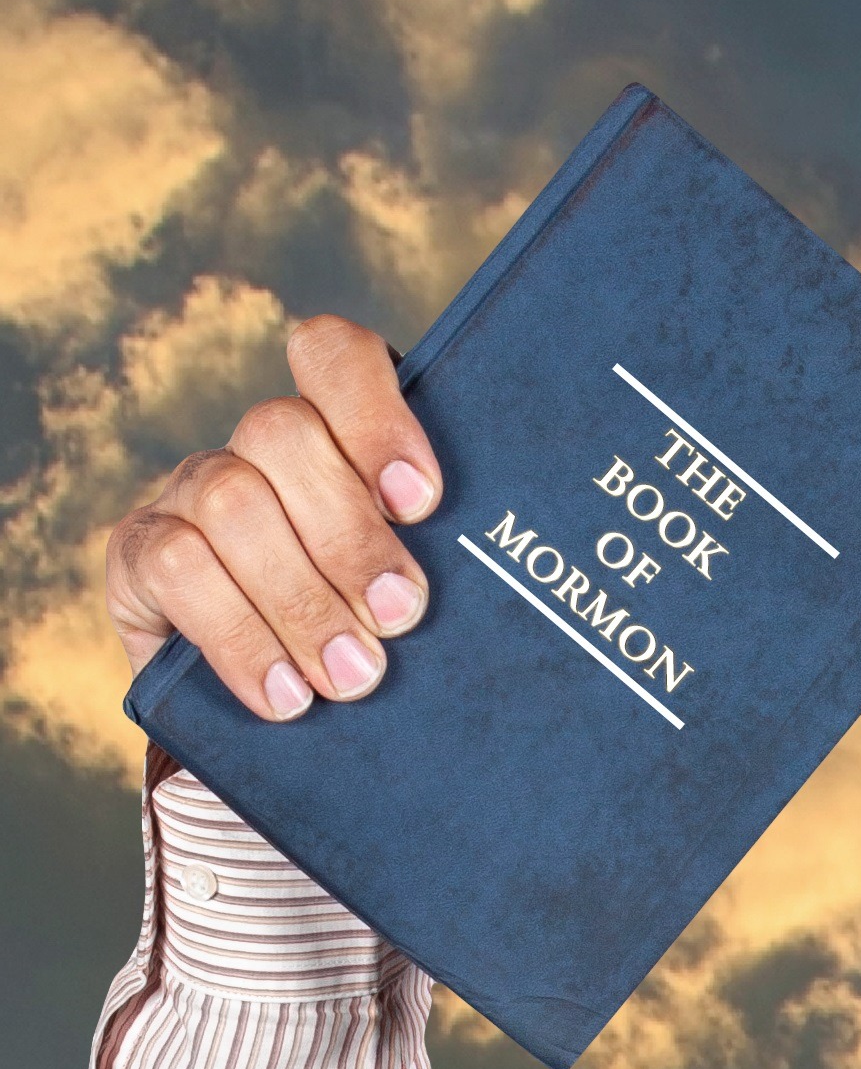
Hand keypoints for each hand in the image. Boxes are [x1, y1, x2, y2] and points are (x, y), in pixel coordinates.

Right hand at [105, 315, 441, 720]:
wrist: (294, 712)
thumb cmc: (386, 634)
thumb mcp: (421, 587)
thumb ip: (447, 558)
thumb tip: (510, 572)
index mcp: (339, 431)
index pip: (334, 356)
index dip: (374, 415)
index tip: (420, 501)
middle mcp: (258, 447)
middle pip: (281, 433)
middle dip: (349, 534)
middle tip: (401, 616)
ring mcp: (193, 491)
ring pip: (232, 502)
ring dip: (302, 598)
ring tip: (354, 674)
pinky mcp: (142, 553)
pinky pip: (178, 570)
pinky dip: (241, 639)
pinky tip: (286, 696)